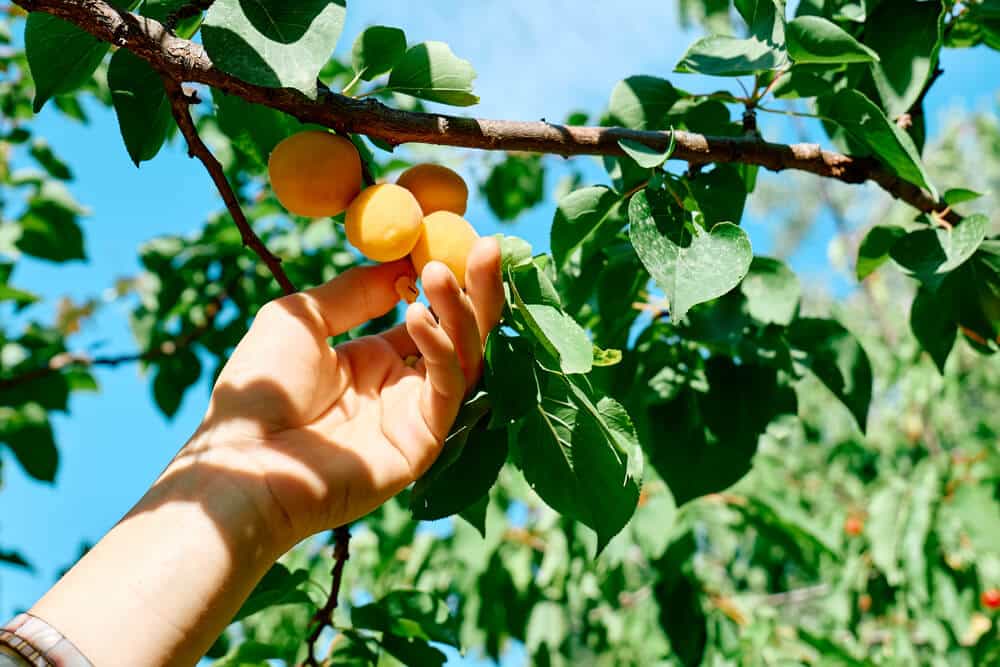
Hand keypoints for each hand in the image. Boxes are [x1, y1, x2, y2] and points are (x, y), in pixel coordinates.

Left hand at [170, 237, 502, 546]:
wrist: (243, 459)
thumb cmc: (259, 389)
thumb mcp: (303, 317)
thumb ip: (355, 291)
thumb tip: (403, 263)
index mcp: (373, 360)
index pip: (430, 315)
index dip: (447, 279)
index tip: (455, 237)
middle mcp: (401, 387)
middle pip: (460, 334)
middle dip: (477, 289)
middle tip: (487, 246)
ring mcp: (415, 416)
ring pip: (464, 359)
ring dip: (460, 312)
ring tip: (442, 272)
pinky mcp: (422, 443)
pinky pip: (446, 389)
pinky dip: (440, 349)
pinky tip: (417, 316)